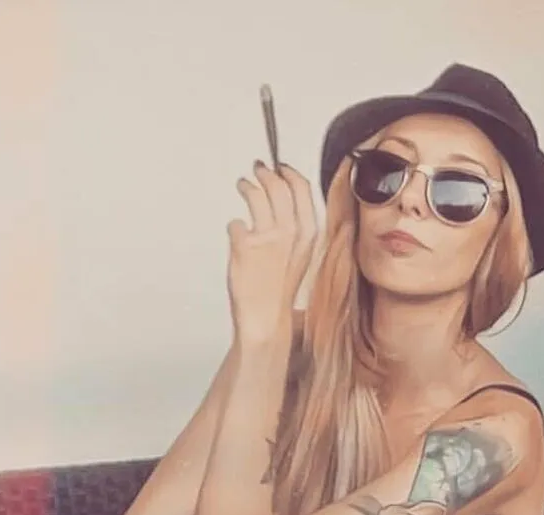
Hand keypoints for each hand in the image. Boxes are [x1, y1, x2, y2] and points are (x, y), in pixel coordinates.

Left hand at [227, 161, 317, 343]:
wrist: (265, 319)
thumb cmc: (279, 292)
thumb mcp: (299, 258)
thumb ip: (295, 231)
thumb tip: (283, 207)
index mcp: (308, 234)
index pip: (301, 189)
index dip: (288, 173)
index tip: (281, 167)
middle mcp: (289, 232)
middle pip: (277, 186)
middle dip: (266, 174)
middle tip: (257, 170)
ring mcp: (265, 237)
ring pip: (255, 195)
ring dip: (247, 187)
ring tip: (243, 184)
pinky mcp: (243, 244)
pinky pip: (235, 223)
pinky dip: (235, 227)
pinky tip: (236, 234)